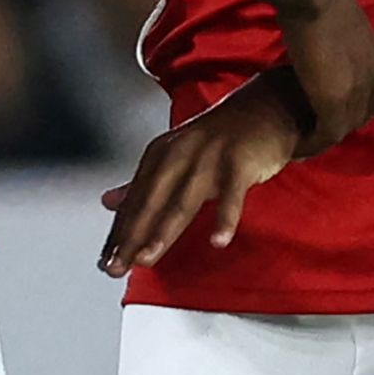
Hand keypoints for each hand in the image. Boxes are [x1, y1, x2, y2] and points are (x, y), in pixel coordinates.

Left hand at [98, 73, 311, 275]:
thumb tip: (108, 202)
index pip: (134, 200)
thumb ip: (144, 182)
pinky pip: (231, 195)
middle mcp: (180, 153)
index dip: (119, 233)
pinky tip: (218, 240)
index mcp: (161, 154)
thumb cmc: (220, 139)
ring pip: (182, 201)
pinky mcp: (239, 162)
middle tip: (116, 266)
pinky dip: (225, 218)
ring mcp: (209, 157)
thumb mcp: (176, 155)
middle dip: (131, 236)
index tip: (106, 262)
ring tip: (147, 258)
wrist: (267, 107)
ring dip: (163, 232)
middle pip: (150, 201)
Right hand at [277, 0, 373, 155]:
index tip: (338, 108)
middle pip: (366, 113)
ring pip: (347, 127)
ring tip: (305, 142)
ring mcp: (355, 90)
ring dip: (325, 137)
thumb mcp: (339, 13)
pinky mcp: (333, 101)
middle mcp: (370, 75)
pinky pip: (328, 134)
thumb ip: (337, 28)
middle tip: (316, 128)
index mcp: (372, 54)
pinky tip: (297, 147)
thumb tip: (322, 24)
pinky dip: (313, 144)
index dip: (362, 104)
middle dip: (342, 123)